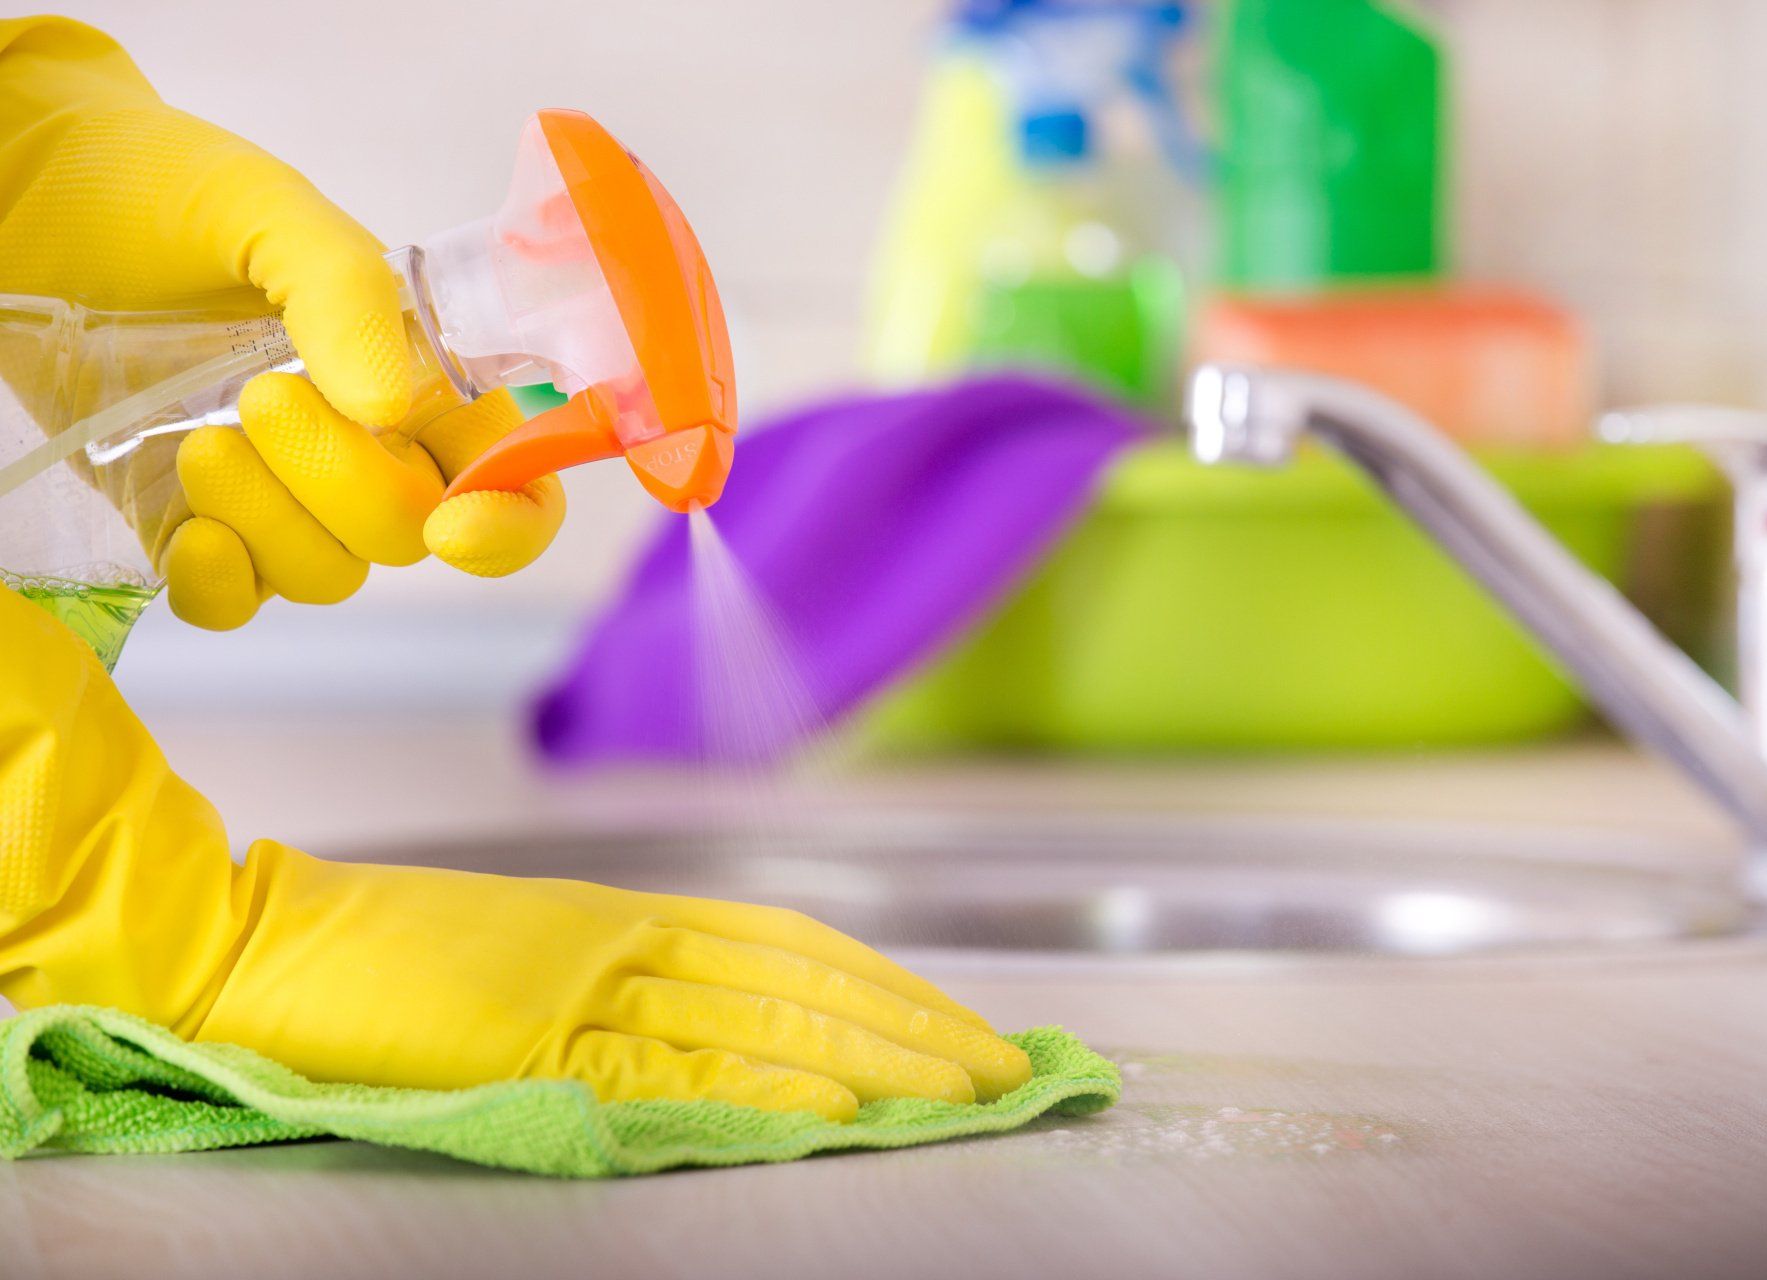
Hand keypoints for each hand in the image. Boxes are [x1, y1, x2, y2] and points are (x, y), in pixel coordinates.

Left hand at [0, 17, 562, 628]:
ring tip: (201, 439)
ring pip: (328, 575)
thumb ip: (343, 290)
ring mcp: (281, 496)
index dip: (509, 522)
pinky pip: (236, 604)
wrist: (26, 199)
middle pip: (409, 535)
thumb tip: (383, 405)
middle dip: (342, 482)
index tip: (454, 526)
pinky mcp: (192, 526)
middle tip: (260, 395)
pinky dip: (221, 585)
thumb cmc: (157, 185)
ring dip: (269, 520)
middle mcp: (368, 448)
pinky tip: (192, 532)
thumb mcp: (263, 208)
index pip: (513, 477)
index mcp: (419, 373)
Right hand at [195, 847, 1030, 1117]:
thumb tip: (732, 1032)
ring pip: (766, 1021)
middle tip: (1010, 1068)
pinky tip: (830, 1114)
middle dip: (920, 1026)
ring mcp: (587, 985)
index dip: (894, 985)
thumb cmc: (392, 954)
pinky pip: (669, 1069)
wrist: (263, 939)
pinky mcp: (536, 1041)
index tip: (966, 1025)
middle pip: (810, 982)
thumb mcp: (535, 951)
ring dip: (876, 1061)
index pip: (801, 945)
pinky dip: (760, 1090)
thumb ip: (630, 981)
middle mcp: (632, 937)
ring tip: (964, 1096)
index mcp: (634, 910)